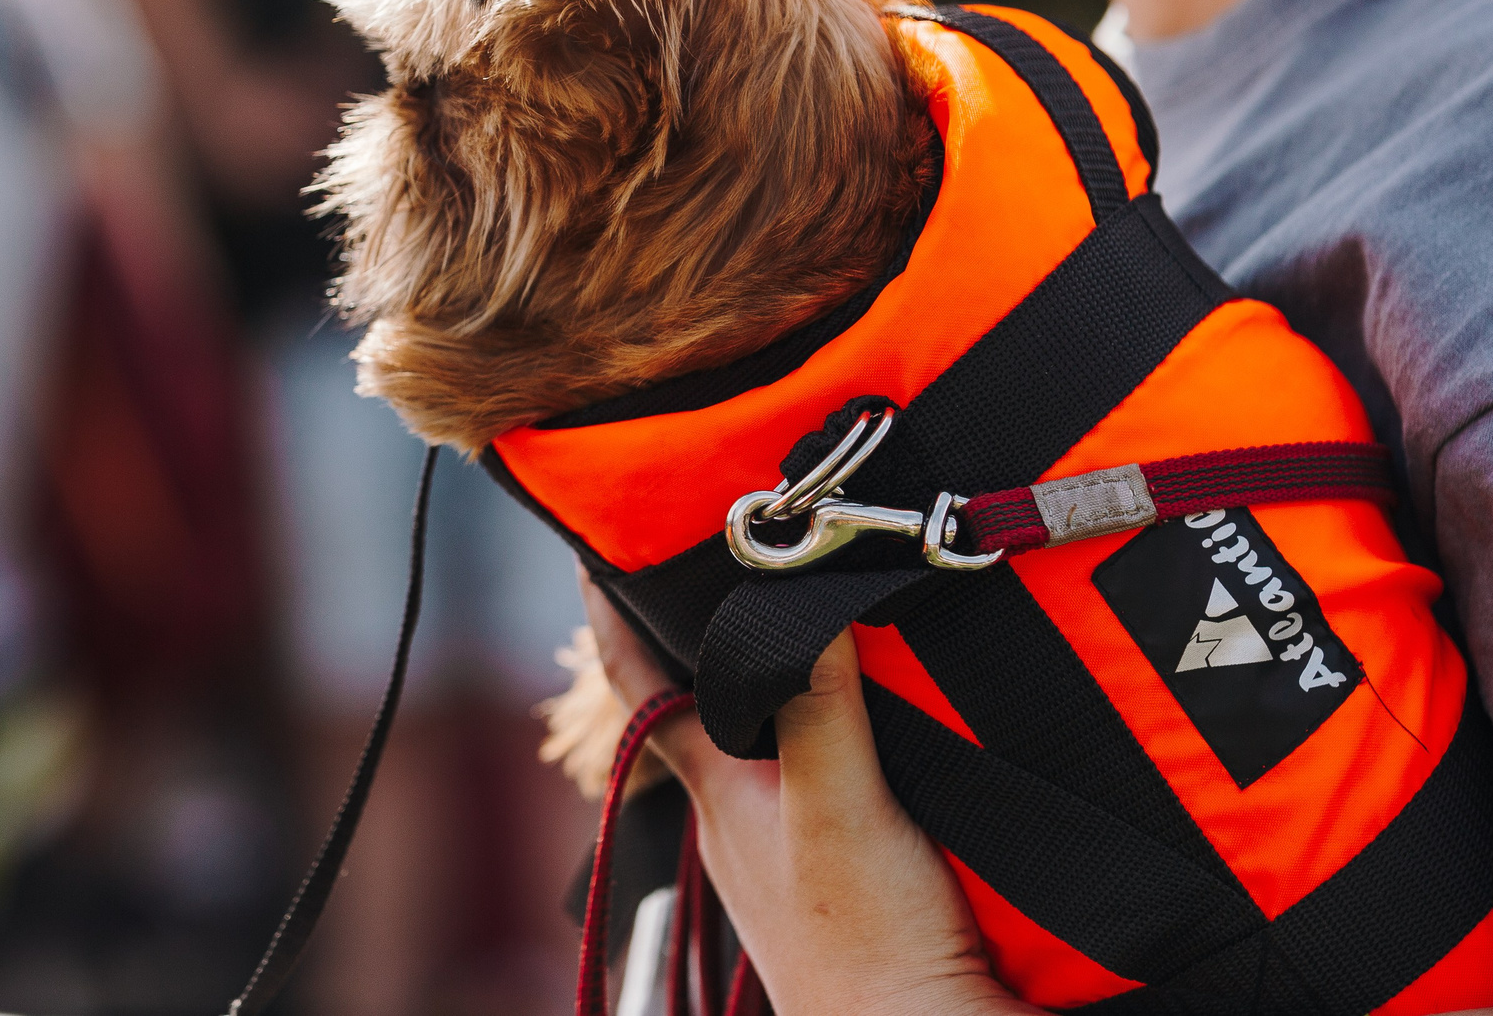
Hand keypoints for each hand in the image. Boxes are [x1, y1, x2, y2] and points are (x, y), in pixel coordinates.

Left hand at [581, 575, 1039, 1015]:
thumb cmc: (868, 959)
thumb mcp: (841, 812)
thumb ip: (819, 709)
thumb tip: (797, 596)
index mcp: (718, 789)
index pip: (639, 679)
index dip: (611, 605)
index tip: (596, 535)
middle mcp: (743, 808)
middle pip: (709, 690)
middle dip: (713, 615)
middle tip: (732, 533)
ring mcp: (794, 837)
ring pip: (775, 726)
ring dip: (791, 666)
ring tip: (816, 591)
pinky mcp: (853, 859)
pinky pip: (837, 765)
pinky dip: (857, 720)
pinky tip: (896, 701)